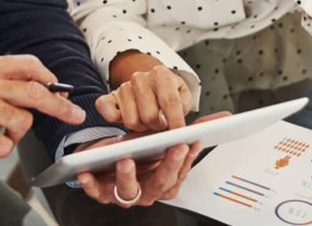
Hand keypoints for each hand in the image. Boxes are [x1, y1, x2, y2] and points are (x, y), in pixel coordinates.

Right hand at [0, 55, 84, 170]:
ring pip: (24, 120)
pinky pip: (7, 143)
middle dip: (60, 106)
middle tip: (75, 115)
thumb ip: (11, 84)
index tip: (62, 91)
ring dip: (18, 132)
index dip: (50, 78)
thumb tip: (52, 89)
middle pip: (35, 92)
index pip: (29, 65)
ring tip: (2, 132)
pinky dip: (4, 147)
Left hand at [76, 111, 229, 206]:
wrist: (107, 156)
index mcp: (164, 180)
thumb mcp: (163, 137)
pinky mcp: (102, 192)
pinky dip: (92, 184)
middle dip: (168, 166)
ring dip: (128, 177)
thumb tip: (224, 118)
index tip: (190, 142)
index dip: (186, 159)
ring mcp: (125, 193)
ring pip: (129, 191)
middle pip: (161, 183)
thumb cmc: (138, 149)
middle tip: (173, 148)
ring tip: (126, 159)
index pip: (179, 172)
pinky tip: (87, 172)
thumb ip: (191, 130)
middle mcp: (147, 191)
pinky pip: (97, 192)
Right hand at [96, 64, 191, 131]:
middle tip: (161, 125)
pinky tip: (126, 118)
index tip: (178, 134)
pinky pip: (106, 112)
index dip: (175, 122)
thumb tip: (174, 122)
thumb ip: (183, 107)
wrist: (149, 82)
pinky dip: (114, 119)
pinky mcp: (109, 97)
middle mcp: (140, 78)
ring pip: (131, 121)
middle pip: (150, 116)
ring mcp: (123, 87)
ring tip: (148, 121)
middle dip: (158, 126)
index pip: (170, 102)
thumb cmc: (167, 91)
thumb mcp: (183, 95)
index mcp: (161, 74)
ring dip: (141, 127)